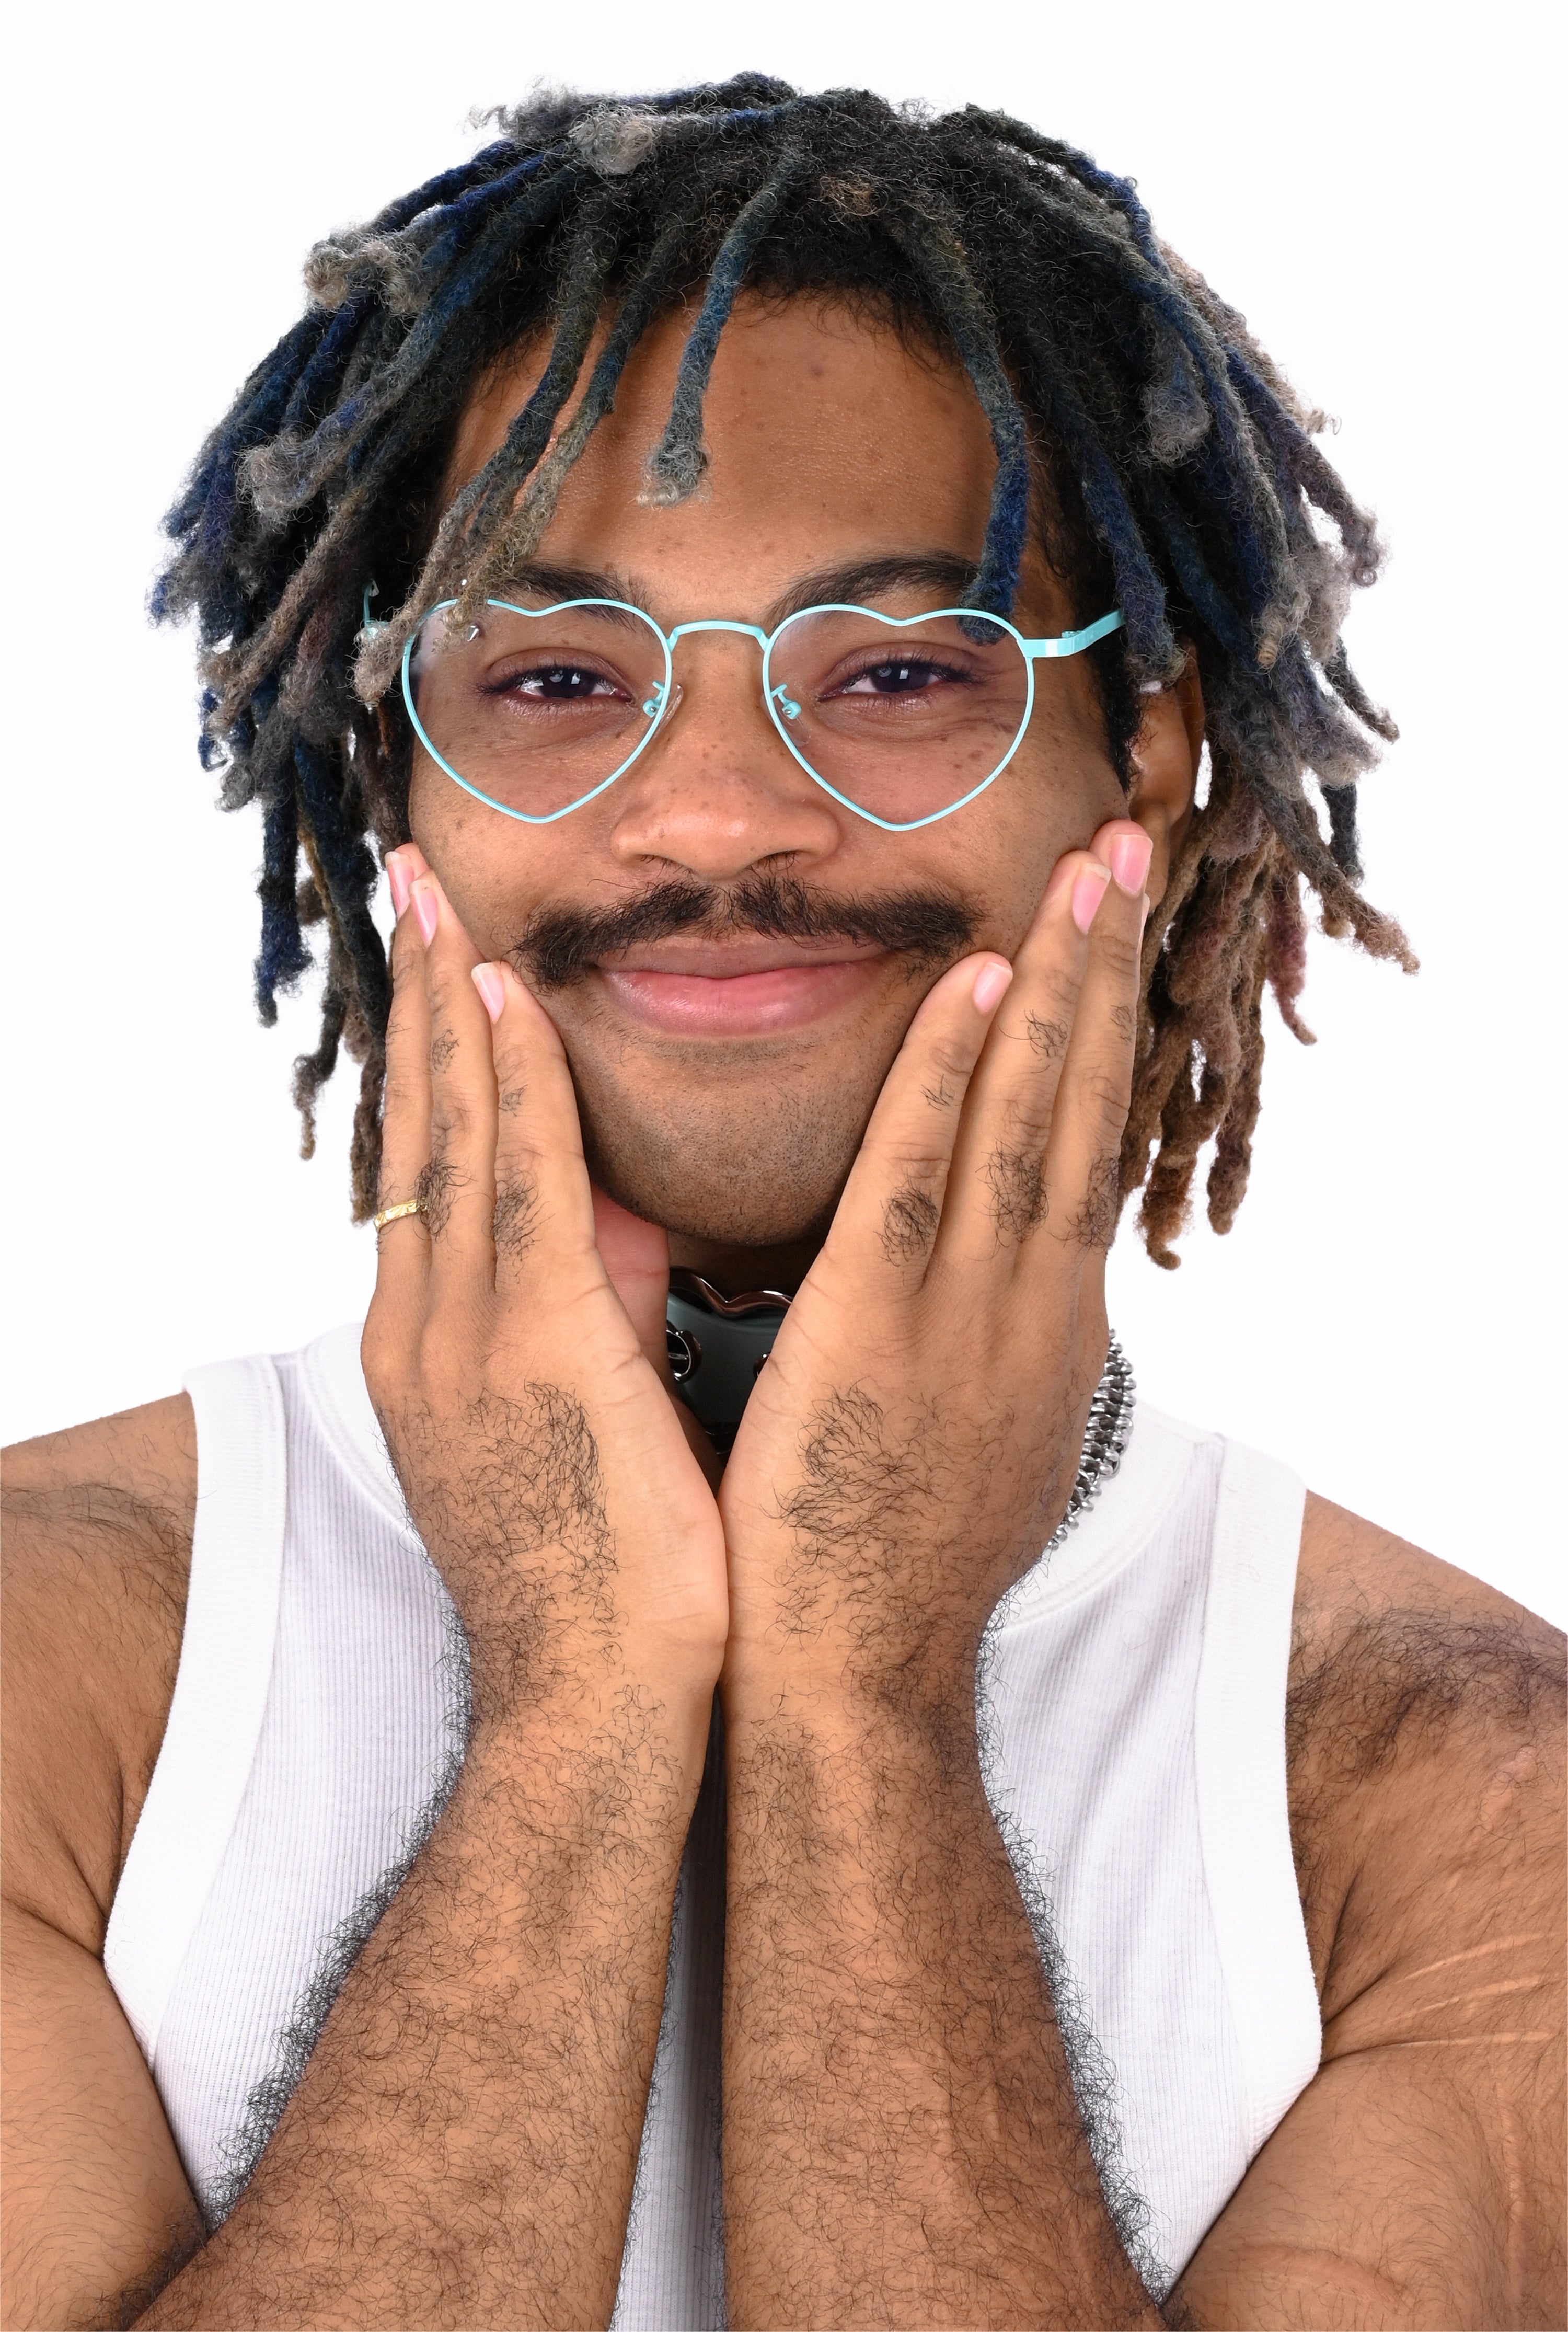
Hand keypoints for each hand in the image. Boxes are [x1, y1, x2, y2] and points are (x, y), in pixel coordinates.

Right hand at [361, 846, 727, 1729]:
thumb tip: (626, 1218)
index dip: (433, 1057)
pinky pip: (524, 1187)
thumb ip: (597, 1305)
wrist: (602, 1710)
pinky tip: (505, 1002)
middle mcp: (431, 1326)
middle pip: (421, 1129)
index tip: (443, 964)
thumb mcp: (592, 1411)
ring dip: (450, 1011)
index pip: (433, 1165)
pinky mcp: (534, 1354)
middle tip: (409, 888)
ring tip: (442, 903)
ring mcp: (467, 1339)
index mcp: (442, 1345)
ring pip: (455, 1136)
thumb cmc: (617, 1573)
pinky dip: (511, 1088)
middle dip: (418, 1004)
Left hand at [719, 822, 1150, 1722]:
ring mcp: (971, 1318)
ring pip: (1031, 1121)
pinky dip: (958, 1080)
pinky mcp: (883, 1335)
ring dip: (1058, 986)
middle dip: (1105, 972)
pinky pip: (924, 1182)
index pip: (1085, 1147)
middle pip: (1083, 1106)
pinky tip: (982, 987)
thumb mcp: (966, 1430)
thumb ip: (973, 1336)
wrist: (854, 1684)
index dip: (1102, 1031)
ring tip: (1083, 870)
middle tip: (1128, 847)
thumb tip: (973, 1272)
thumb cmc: (888, 1564)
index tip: (1109, 934)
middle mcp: (1033, 1305)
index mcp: (1042, 1325)